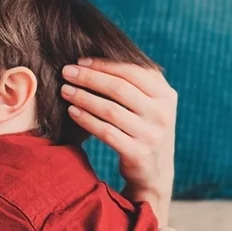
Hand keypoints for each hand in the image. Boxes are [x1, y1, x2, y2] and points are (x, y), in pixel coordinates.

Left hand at [61, 58, 177, 207]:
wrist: (156, 172)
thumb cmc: (145, 129)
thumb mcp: (151, 104)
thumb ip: (136, 82)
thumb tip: (97, 57)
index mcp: (166, 95)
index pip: (132, 71)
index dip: (103, 64)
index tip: (80, 61)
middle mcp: (162, 113)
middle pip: (119, 88)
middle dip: (89, 77)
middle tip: (66, 72)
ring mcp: (152, 134)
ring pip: (110, 109)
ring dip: (84, 97)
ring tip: (65, 90)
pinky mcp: (138, 153)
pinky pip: (106, 132)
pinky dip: (87, 120)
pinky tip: (72, 112)